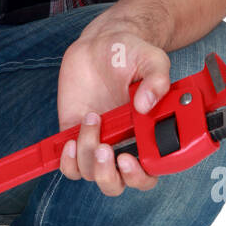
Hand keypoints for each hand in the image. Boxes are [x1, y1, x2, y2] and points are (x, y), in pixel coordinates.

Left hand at [56, 23, 171, 194]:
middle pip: (117, 183)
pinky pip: (69, 164)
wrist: (102, 43)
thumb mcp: (152, 59)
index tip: (128, 159)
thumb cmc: (131, 53)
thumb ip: (157, 80)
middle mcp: (124, 143)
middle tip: (106, 149)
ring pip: (91, 174)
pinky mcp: (74, 135)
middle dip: (109, 175)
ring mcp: (99, 141)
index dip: (140, 176)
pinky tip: (71, 139)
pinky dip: (67, 160)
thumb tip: (147, 105)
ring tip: (91, 119)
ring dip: (88, 155)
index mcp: (149, 134)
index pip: (150, 172)